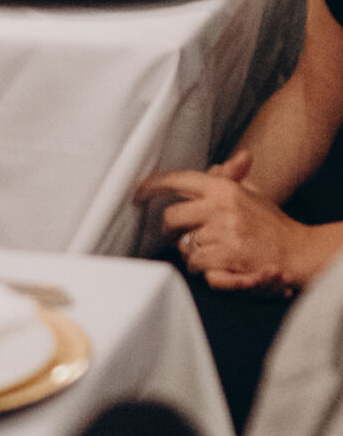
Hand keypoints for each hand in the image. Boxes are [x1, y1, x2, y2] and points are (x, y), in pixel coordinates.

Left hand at [137, 153, 327, 293]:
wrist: (297, 250)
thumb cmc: (271, 224)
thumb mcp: (250, 194)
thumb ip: (227, 180)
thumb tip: (212, 166)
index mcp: (223, 187)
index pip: (177, 180)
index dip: (151, 186)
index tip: (138, 193)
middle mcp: (220, 207)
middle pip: (171, 217)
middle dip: (170, 230)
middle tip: (176, 235)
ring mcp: (223, 232)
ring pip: (183, 245)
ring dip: (190, 252)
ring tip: (208, 252)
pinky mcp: (227, 256)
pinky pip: (196, 264)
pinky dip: (202, 269)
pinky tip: (216, 265)